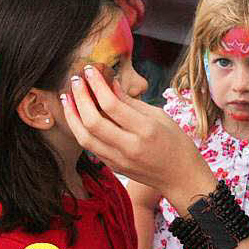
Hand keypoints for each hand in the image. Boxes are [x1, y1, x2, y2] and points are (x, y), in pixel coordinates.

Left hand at [61, 66, 215, 208]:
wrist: (180, 178)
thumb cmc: (175, 143)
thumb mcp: (159, 116)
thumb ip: (131, 102)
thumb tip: (110, 83)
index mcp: (145, 130)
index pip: (112, 105)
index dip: (97, 85)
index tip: (90, 70)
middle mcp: (130, 147)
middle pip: (93, 122)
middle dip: (80, 97)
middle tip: (76, 80)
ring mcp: (120, 160)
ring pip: (85, 138)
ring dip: (72, 115)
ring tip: (67, 97)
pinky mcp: (114, 167)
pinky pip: (91, 147)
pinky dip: (81, 129)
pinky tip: (78, 115)